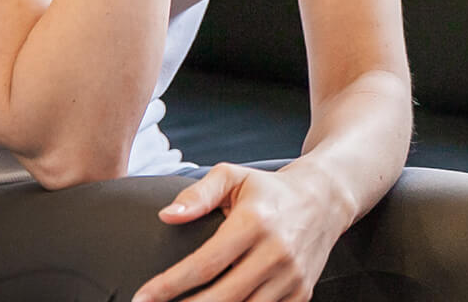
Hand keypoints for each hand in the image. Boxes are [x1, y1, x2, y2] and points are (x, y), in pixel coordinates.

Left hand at [131, 162, 347, 301]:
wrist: (325, 199)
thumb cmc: (269, 190)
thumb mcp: (234, 177)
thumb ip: (199, 193)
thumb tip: (168, 216)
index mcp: (255, 223)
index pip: (206, 264)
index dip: (170, 285)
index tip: (142, 297)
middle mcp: (276, 252)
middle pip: (222, 297)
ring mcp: (292, 277)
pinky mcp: (301, 293)